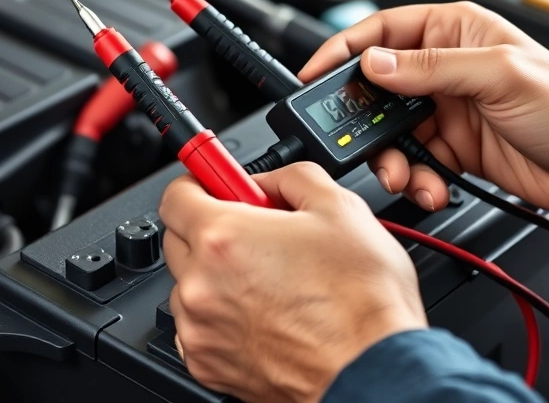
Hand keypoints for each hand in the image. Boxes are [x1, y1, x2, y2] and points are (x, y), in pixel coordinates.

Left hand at [159, 163, 425, 402]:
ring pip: (190, 287)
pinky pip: (199, 328)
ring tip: (270, 282)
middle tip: (254, 234)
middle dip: (210, 229)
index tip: (216, 186)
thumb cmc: (363, 302)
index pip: (176, 194)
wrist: (372, 369)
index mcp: (223, 238)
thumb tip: (268, 182)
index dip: (200, 184)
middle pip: (178, 240)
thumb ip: (290, 179)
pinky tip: (265, 314)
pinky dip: (221, 318)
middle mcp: (201, 285)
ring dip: (217, 277)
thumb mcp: (339, 207)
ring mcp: (201, 330)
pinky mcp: (208, 365)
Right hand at [299, 2, 548, 222]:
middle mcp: (446, 69)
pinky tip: (431, 187)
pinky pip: (414, 164)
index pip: (382, 32)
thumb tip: (373, 64)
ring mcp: (448, 112)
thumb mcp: (497, 76)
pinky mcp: (453, 150)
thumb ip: (429, 70)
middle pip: (378, 88)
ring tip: (402, 174)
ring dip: (390, 158)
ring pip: (390, 133)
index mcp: (455, 33)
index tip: (314, 72)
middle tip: (353, 140)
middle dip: (363, 119)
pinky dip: (415, 180)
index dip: (343, 49)